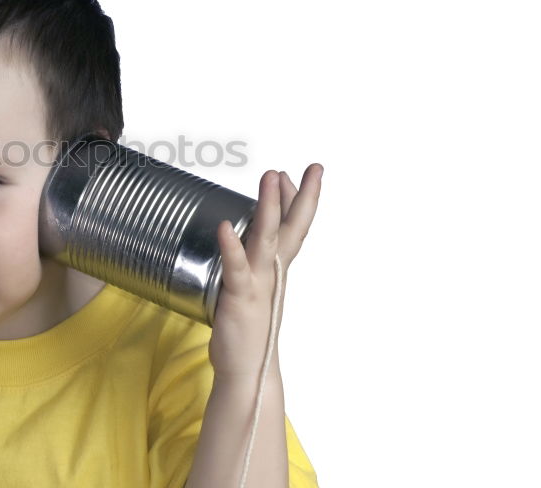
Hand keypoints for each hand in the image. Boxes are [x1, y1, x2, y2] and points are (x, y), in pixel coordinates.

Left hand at [207, 164, 322, 379]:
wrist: (247, 373)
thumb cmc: (246, 330)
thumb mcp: (249, 289)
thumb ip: (247, 265)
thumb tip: (236, 239)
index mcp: (276, 270)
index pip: (291, 228)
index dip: (294, 200)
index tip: (291, 174)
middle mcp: (273, 273)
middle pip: (292, 228)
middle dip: (303, 196)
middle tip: (314, 167)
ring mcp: (259, 284)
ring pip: (266, 239)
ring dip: (269, 207)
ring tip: (272, 176)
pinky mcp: (240, 299)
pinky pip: (236, 269)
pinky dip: (231, 247)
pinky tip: (225, 227)